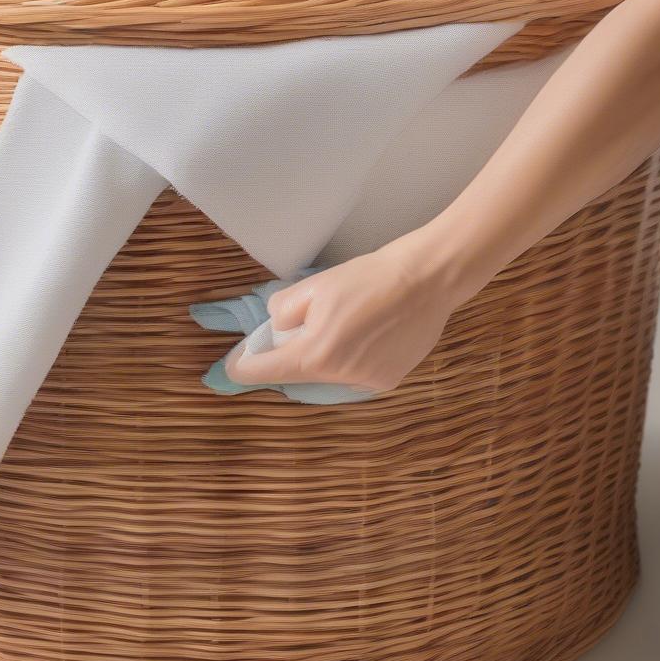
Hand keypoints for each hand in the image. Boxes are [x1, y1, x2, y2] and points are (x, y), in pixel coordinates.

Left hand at [225, 237, 458, 393]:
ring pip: (328, 375)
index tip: (231, 364)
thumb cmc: (369, 277)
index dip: (242, 367)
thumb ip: (283, 310)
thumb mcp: (314, 285)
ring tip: (343, 324)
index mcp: (315, 355)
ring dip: (323, 358)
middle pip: (297, 374)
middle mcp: (339, 378)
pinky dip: (350, 360)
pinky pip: (355, 375)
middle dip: (289, 356)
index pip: (262, 373)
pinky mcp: (389, 380)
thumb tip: (276, 327)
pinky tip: (366, 333)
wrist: (427, 279)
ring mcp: (366, 383)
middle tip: (292, 330)